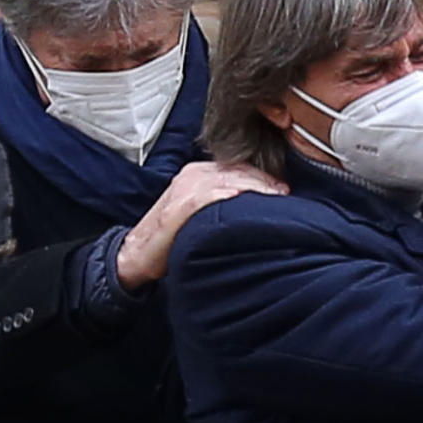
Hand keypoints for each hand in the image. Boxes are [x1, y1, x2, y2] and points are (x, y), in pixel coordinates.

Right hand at [117, 161, 283, 290]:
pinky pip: (208, 195)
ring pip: (227, 179)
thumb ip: (225, 202)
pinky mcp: (178, 205)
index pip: (238, 168)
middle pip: (237, 170)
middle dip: (264, 181)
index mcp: (199, 173)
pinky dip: (227, 195)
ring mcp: (184, 188)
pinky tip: (244, 200)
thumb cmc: (175, 237)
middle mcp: (192, 175)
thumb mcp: (204, 212)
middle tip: (284, 193)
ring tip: (274, 196)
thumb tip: (260, 206)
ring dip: (254, 186)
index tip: (283, 189)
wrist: (138, 255)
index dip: (263, 177)